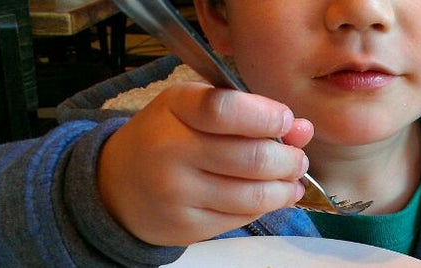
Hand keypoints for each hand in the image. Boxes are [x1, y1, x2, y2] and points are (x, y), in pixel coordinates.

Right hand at [98, 82, 313, 245]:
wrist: (117, 186)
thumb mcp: (197, 109)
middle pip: (252, 158)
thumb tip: (303, 130)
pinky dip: (266, 206)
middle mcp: (171, 149)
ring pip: (253, 195)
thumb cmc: (167, 136)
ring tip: (292, 179)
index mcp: (176, 108)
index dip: (266, 117)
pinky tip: (272, 196)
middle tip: (297, 158)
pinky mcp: (185, 225)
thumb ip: (250, 113)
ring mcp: (176, 192)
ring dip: (285, 187)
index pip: (225, 110)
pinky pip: (241, 217)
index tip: (285, 122)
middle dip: (289, 160)